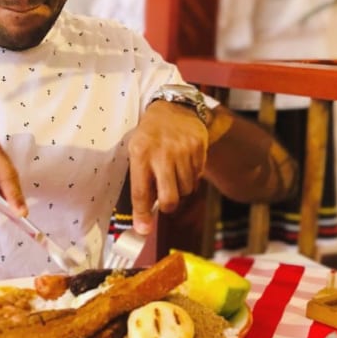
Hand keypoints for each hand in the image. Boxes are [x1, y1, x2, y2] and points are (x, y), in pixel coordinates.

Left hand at [128, 101, 208, 233]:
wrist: (174, 107)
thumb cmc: (150, 136)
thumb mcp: (137, 151)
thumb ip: (141, 180)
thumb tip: (143, 216)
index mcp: (140, 154)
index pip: (141, 192)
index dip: (141, 214)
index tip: (143, 230)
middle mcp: (162, 153)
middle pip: (169, 198)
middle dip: (167, 207)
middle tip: (165, 203)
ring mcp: (183, 150)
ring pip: (186, 190)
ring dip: (180, 189)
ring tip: (173, 175)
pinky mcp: (199, 148)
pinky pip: (197, 177)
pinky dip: (190, 178)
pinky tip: (184, 164)